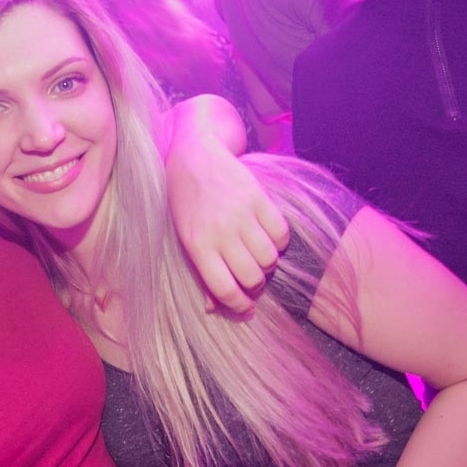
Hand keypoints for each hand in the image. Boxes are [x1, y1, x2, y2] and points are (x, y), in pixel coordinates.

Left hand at [164, 147, 289, 314]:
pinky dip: (279, 242)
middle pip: (252, 278)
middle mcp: (220, 232)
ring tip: (258, 256)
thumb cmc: (186, 205)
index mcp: (198, 246)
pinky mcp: (258, 198)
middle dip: (256, 286)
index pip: (225, 289)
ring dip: (268, 264)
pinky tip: (267, 237)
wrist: (193, 158)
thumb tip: (214, 307)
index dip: (240, 305)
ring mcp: (241, 214)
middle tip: (252, 280)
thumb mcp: (185, 240)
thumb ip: (201, 273)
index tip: (246, 308)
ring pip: (270, 259)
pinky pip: (281, 233)